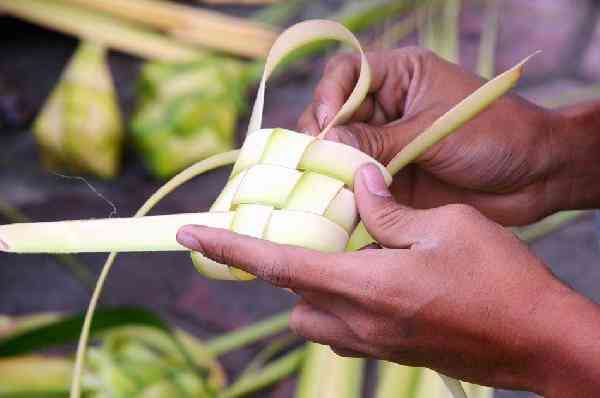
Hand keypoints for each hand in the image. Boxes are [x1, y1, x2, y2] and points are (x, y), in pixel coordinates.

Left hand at [177, 164, 599, 396]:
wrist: (543, 343)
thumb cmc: (502, 280)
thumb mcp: (448, 226)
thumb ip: (391, 209)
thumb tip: (360, 185)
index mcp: (367, 286)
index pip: (278, 263)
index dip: (229, 246)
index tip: (189, 235)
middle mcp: (361, 322)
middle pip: (293, 297)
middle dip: (288, 268)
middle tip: (312, 235)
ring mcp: (377, 344)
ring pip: (316, 319)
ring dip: (317, 288)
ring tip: (352, 256)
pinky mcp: (394, 353)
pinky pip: (346, 330)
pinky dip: (345, 302)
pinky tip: (380, 279)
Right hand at [298, 47, 564, 225]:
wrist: (535, 176)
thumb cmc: (494, 134)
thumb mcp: (433, 130)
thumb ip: (379, 140)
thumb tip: (325, 146)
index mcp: (400, 77)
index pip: (347, 74)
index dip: (329, 94)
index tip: (327, 124)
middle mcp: (387, 110)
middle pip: (334, 114)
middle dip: (321, 135)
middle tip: (317, 161)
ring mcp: (388, 146)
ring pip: (341, 151)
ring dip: (329, 167)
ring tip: (323, 185)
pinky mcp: (392, 180)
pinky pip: (358, 184)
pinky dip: (346, 194)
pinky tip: (337, 204)